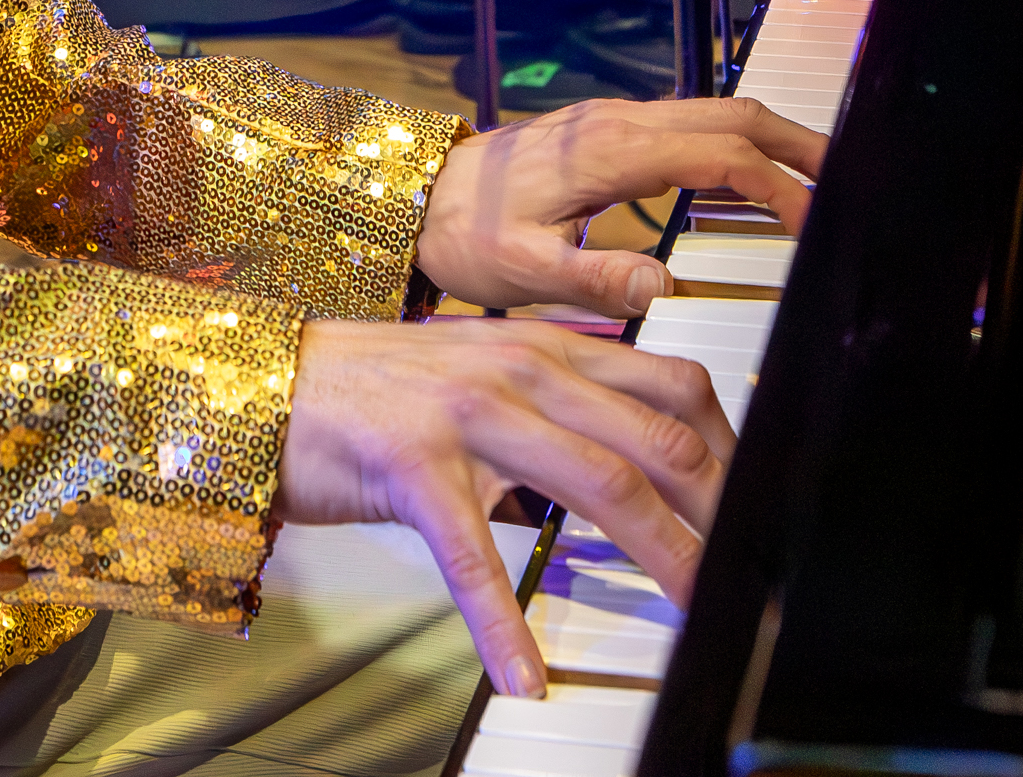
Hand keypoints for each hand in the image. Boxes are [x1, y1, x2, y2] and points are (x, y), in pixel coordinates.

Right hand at [276, 317, 734, 696]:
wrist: (268, 379)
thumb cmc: (373, 388)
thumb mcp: (479, 372)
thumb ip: (553, 401)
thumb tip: (622, 455)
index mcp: (546, 348)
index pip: (672, 387)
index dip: (728, 451)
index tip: (753, 507)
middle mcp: (522, 368)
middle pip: (656, 439)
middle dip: (716, 512)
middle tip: (744, 571)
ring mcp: (469, 411)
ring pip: (598, 482)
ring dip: (658, 554)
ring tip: (692, 610)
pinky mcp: (413, 464)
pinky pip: (471, 554)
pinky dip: (503, 622)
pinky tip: (523, 675)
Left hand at [414, 97, 826, 316]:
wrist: (417, 198)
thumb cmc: (462, 233)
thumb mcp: (520, 270)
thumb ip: (593, 278)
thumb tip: (663, 286)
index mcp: (610, 151)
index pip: (719, 155)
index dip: (775, 184)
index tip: (812, 223)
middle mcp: (620, 123)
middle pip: (733, 115)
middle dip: (797, 143)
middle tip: (850, 178)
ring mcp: (615, 121)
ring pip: (715, 112)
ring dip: (772, 138)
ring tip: (819, 177)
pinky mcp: (608, 133)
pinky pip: (691, 124)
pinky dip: (737, 143)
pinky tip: (751, 176)